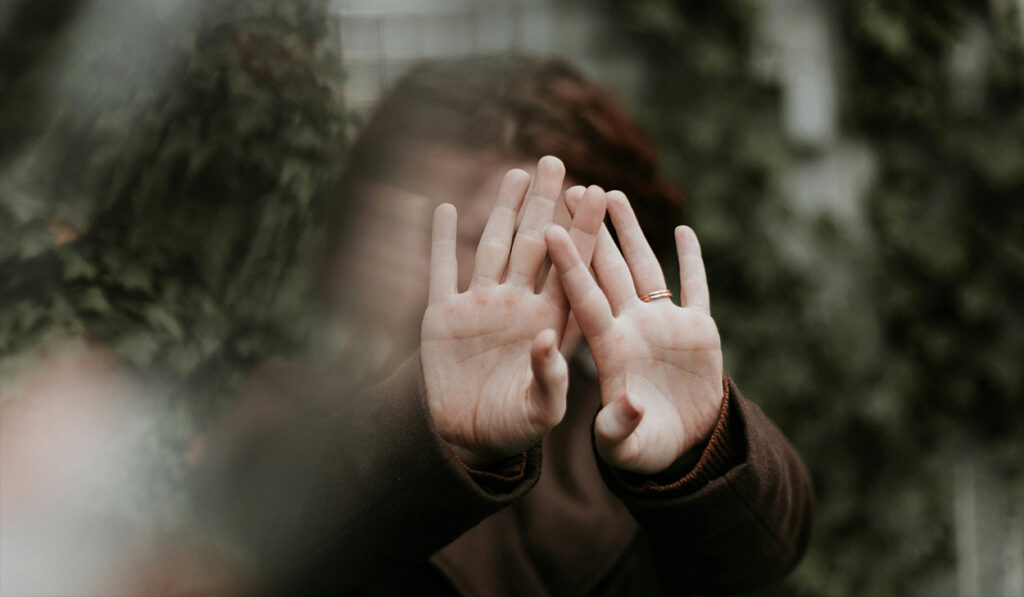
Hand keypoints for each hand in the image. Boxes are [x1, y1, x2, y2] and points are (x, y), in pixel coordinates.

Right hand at [421, 157, 606, 466]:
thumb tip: (549, 341)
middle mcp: (519, 306)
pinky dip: (442, 241)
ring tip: (517, 173)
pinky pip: (443, 270)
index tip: (600, 193)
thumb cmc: (515, 429)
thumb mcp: (541, 411)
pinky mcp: (444, 316)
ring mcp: (481, 307)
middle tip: (557, 162)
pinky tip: (447, 209)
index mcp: (550, 323)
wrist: (468, 440)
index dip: (584, 230)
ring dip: (504, 211)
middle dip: (546, 204)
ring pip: (494, 247)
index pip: (572, 268)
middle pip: (536, 245)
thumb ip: (551, 378)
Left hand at [545, 188, 723, 474]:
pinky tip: (683, 231)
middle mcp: (632, 327)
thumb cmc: (640, 449)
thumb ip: (619, 426)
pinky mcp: (698, 331)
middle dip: (593, 229)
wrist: (680, 448)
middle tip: (573, 187)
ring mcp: (664, 325)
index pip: (584, 297)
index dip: (570, 264)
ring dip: (631, 231)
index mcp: (609, 348)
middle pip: (608, 269)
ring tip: (614, 194)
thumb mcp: (624, 445)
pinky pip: (695, 288)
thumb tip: (628, 404)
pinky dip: (692, 260)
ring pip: (645, 267)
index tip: (551, 229)